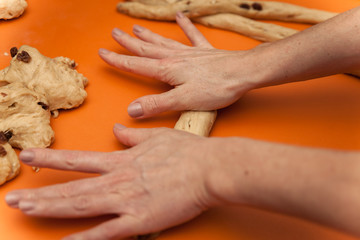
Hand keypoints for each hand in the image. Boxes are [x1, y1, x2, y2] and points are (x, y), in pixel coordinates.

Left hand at [5, 125, 222, 239]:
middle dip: (40, 193)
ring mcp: (126, 200)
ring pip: (80, 206)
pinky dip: (85, 239)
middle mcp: (117, 180)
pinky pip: (107, 233)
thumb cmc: (187, 151)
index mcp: (122, 160)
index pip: (78, 159)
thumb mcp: (157, 136)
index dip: (51, 158)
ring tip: (25, 211)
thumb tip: (116, 128)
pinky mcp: (140, 219)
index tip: (29, 155)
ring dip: (50, 208)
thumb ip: (133, 135)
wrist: (209, 168)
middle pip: (71, 188)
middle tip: (13, 198)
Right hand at [99, 12, 259, 118]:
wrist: (244, 73)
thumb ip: (157, 105)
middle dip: (128, 42)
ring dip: (148, 35)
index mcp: (167, 70)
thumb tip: (131, 110)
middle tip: (114, 33)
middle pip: (146, 48)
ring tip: (136, 27)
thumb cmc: (216, 88)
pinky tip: (179, 16)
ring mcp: (190, 53)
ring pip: (163, 41)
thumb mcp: (183, 101)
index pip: (136, 65)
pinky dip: (185, 26)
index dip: (118, 60)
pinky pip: (192, 35)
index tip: (103, 52)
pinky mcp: (205, 51)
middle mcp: (175, 58)